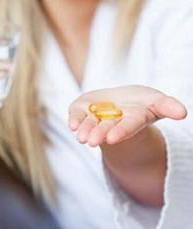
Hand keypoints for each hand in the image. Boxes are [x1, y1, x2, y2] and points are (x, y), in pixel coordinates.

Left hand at [68, 85, 186, 146]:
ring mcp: (95, 117)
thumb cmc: (138, 102)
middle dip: (99, 134)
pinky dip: (74, 120)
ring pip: (89, 125)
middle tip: (92, 141)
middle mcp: (111, 123)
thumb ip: (166, 106)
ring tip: (81, 137)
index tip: (112, 138)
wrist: (117, 102)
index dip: (121, 132)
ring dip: (85, 130)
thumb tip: (183, 113)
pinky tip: (72, 125)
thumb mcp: (155, 101)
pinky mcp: (82, 110)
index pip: (126, 127)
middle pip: (105, 128)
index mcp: (129, 121)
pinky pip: (77, 116)